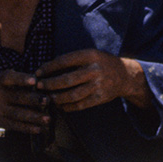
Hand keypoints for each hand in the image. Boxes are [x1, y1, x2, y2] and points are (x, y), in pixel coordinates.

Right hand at [0, 69, 50, 133]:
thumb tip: (44, 82)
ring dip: (34, 117)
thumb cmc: (6, 90)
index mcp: (0, 81)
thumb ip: (22, 80)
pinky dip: (28, 128)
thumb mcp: (8, 80)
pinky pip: (16, 126)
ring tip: (48, 119)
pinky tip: (40, 129)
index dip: (22, 79)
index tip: (35, 81)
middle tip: (47, 100)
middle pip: (17, 97)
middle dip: (33, 99)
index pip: (11, 78)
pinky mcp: (1, 122)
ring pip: (18, 114)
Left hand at [35, 50, 150, 111]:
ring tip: (48, 97)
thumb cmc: (101, 63)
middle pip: (67, 79)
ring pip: (73, 95)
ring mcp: (98, 85)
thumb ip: (72, 60)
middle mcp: (95, 70)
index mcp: (90, 55)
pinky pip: (80, 105)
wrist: (125, 75)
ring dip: (57, 97)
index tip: (38, 72)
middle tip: (39, 86)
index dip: (49, 67)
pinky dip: (68, 106)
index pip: (64, 61)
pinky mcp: (100, 98)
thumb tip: (47, 68)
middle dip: (50, 84)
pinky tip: (60, 105)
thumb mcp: (90, 55)